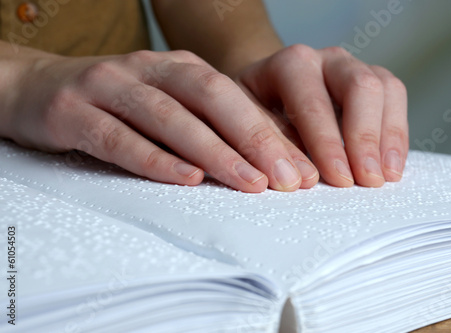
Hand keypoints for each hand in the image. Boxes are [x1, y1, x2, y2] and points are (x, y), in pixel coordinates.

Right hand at [3, 49, 319, 192]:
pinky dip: (155, 159)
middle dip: (254, 139)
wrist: (34, 87)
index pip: (234, 97)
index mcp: (178, 68)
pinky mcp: (73, 112)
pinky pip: (119, 138)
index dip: (271, 132)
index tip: (302, 170)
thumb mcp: (166, 102)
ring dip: (214, 152)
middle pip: (210, 99)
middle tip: (289, 178)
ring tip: (251, 183)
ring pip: (169, 117)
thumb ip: (207, 123)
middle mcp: (148, 70)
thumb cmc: (115, 103)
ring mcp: (108, 87)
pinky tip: (186, 179)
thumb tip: (268, 156)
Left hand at [235, 44, 408, 187]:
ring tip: (384, 178)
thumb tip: (299, 177)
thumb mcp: (244, 124)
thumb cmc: (251, 113)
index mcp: (290, 64)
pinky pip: (395, 99)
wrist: (264, 91)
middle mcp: (326, 59)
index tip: (338, 179)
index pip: (312, 101)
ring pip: (384, 89)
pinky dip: (397, 134)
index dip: (327, 142)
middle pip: (359, 87)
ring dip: (387, 137)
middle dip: (364, 138)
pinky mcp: (372, 81)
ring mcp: (352, 67)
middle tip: (366, 181)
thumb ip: (268, 145)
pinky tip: (392, 167)